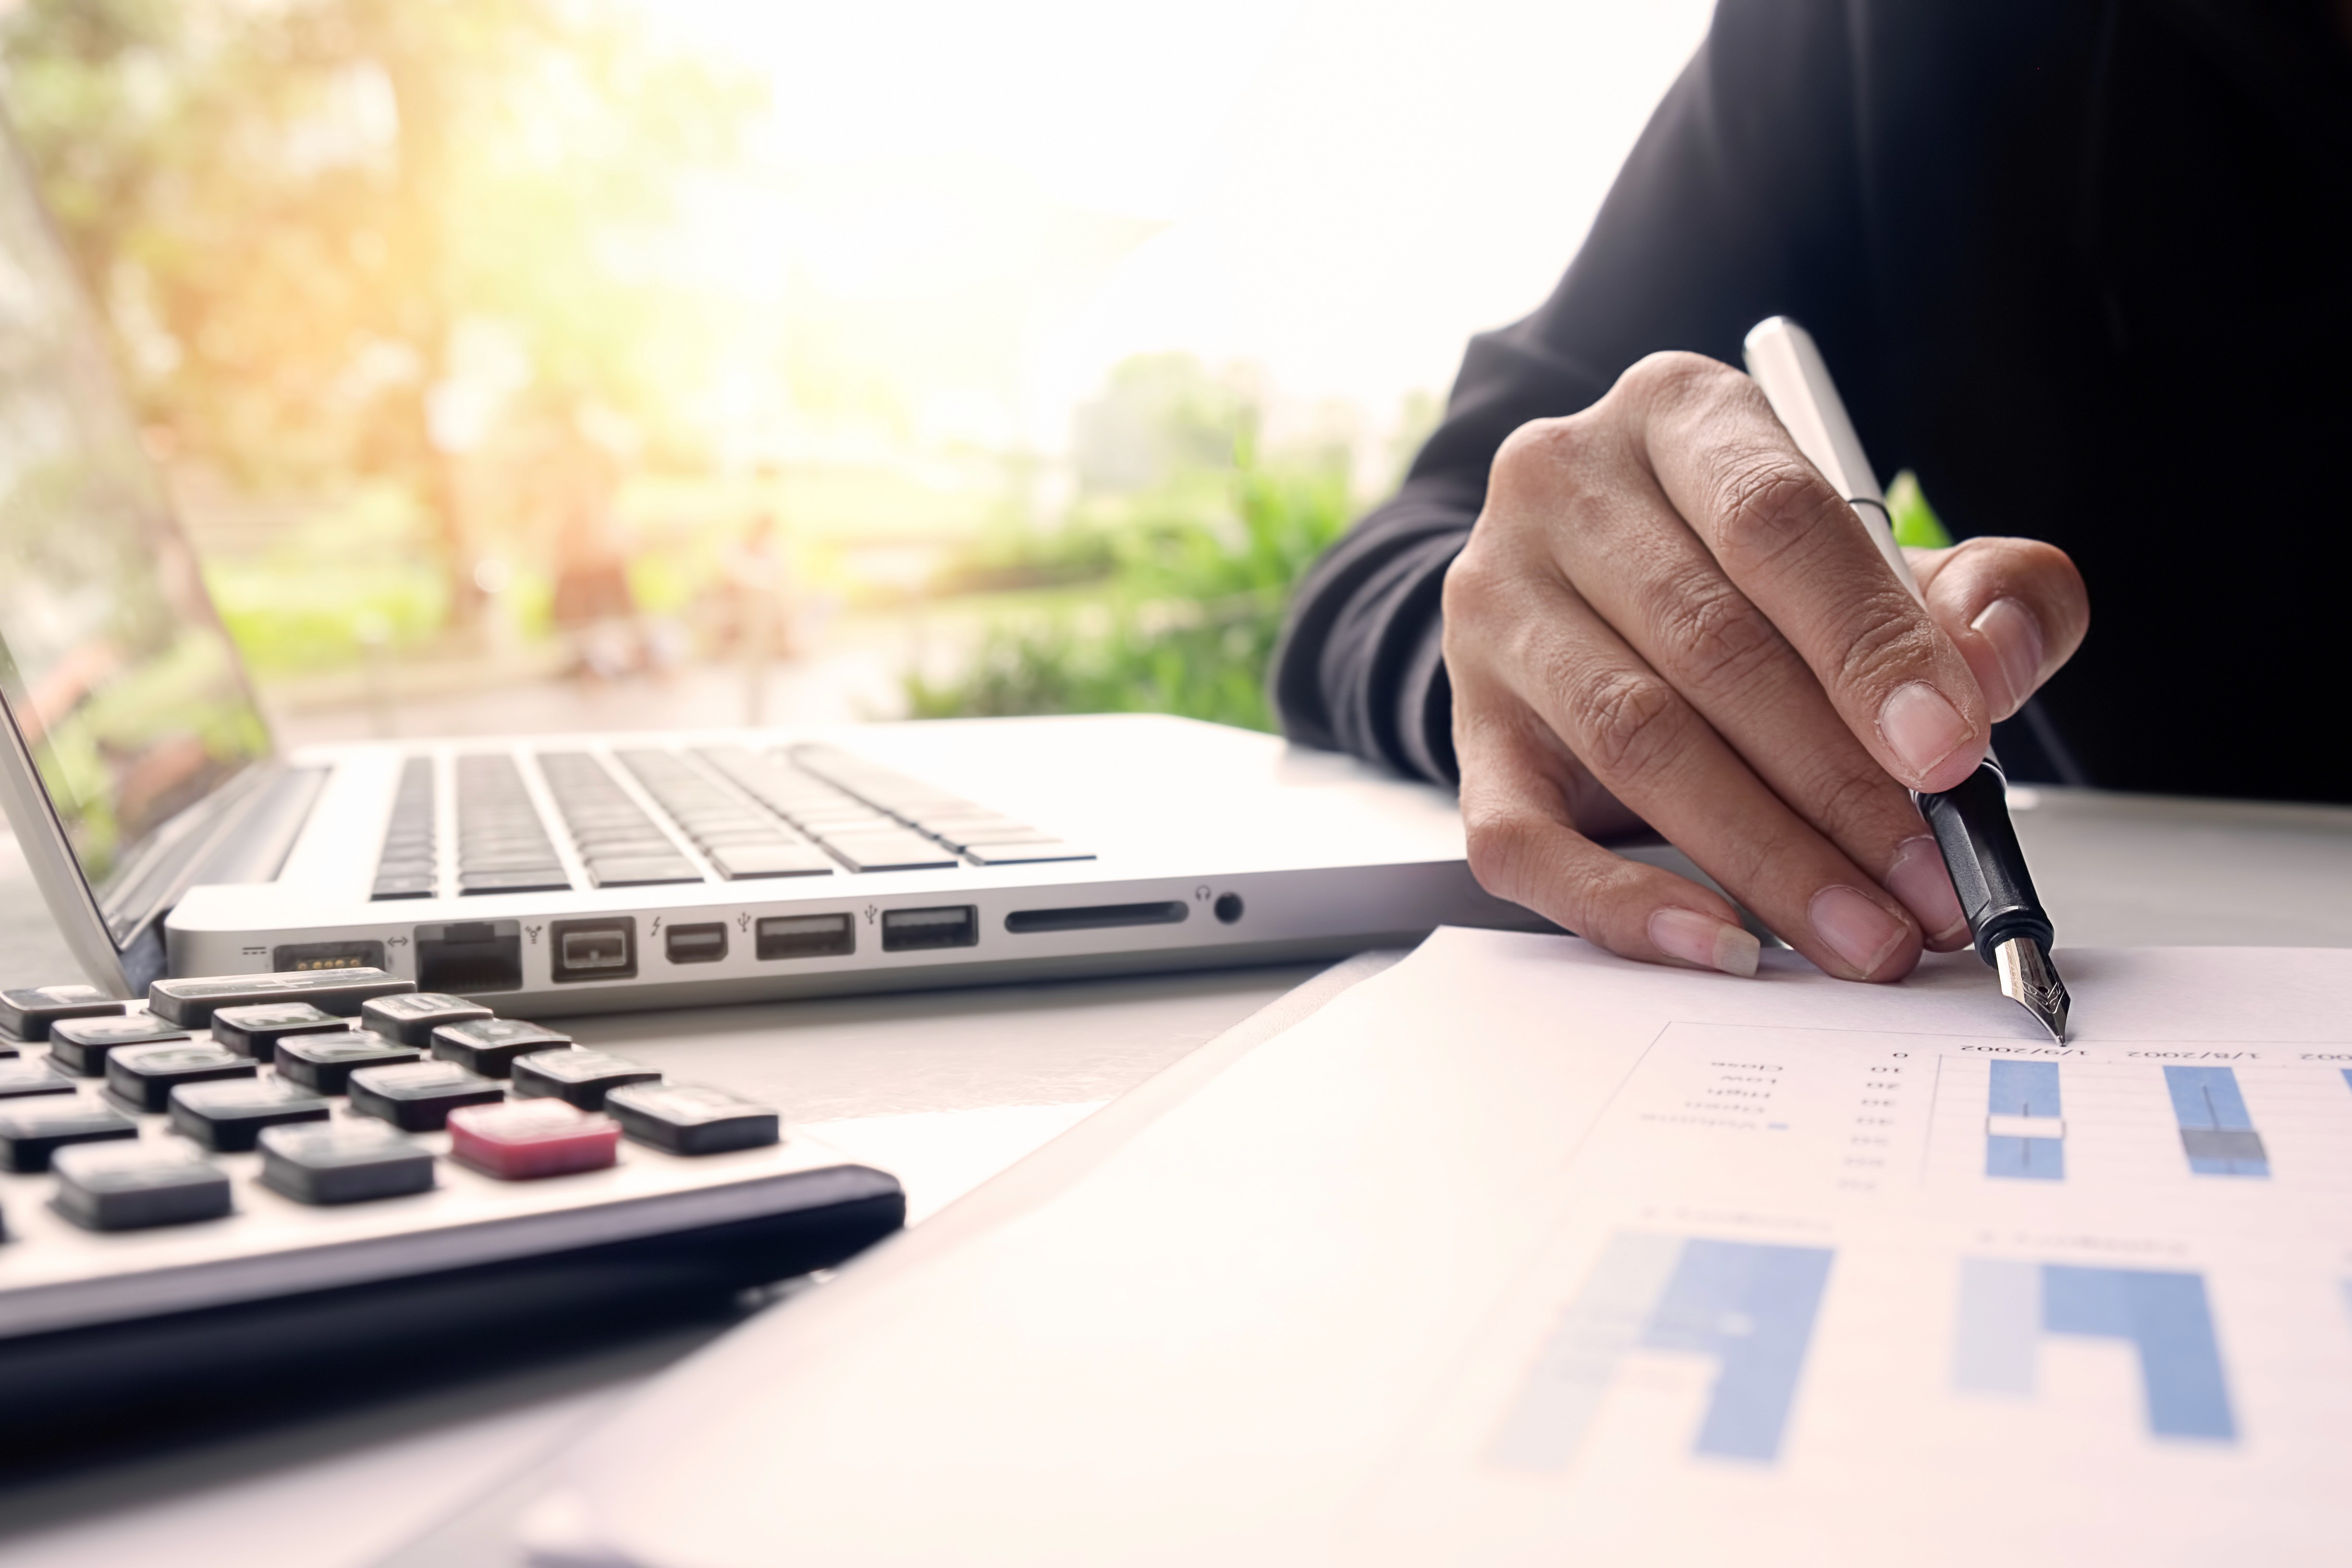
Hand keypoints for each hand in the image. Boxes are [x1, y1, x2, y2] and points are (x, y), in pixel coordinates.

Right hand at [1441, 352, 2087, 980]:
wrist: (1601, 592)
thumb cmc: (1763, 578)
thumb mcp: (1892, 555)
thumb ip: (1984, 593)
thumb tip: (1993, 665)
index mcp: (1676, 416)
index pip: (1772, 521)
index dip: (1870, 643)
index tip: (1952, 751)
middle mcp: (1562, 492)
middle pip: (1709, 645)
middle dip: (1839, 785)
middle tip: (1930, 884)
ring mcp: (1497, 611)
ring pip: (1634, 742)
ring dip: (1764, 856)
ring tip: (1863, 932)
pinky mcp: (1467, 729)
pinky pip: (1524, 836)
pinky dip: (1624, 904)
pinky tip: (1719, 941)